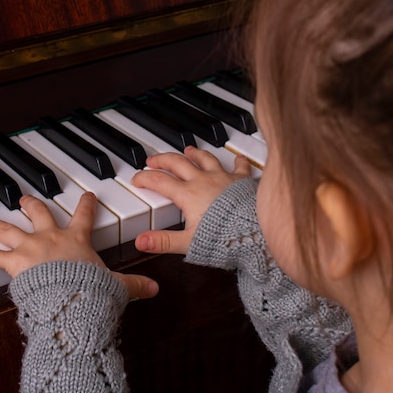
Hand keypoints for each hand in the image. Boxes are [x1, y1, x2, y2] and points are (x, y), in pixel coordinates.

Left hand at [0, 192, 158, 299]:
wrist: (71, 299)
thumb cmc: (91, 291)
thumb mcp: (116, 287)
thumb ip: (133, 285)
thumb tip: (155, 289)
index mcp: (77, 241)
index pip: (85, 217)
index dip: (87, 204)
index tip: (87, 195)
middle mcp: (50, 238)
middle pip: (38, 214)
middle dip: (30, 205)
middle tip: (24, 199)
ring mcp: (29, 248)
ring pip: (6, 229)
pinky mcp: (14, 264)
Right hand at [132, 146, 251, 254]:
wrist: (255, 233)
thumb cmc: (225, 239)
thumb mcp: (188, 243)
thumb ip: (163, 242)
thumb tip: (141, 241)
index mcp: (188, 195)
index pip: (159, 181)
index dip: (145, 178)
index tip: (137, 178)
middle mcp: (204, 181)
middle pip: (178, 163)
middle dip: (163, 159)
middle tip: (154, 159)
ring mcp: (224, 179)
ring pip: (205, 159)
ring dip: (195, 154)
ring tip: (189, 149)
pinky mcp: (242, 182)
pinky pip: (239, 167)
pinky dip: (237, 162)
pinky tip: (238, 158)